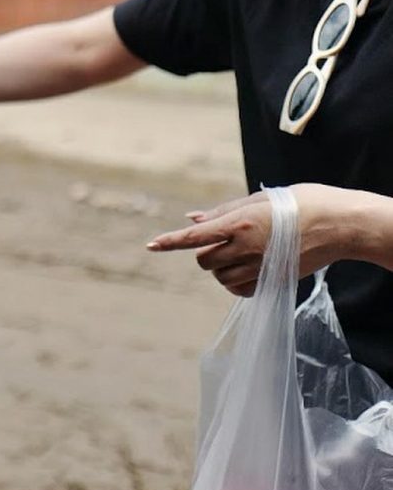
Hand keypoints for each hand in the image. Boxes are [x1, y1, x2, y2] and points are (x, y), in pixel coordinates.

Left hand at [145, 184, 363, 296]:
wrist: (337, 224)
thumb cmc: (298, 203)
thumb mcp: (258, 199)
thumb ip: (222, 212)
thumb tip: (191, 219)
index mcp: (241, 222)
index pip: (196, 236)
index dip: (171, 241)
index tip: (151, 245)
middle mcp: (247, 246)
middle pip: (204, 260)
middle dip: (205, 253)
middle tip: (222, 241)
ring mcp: (261, 267)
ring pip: (220, 277)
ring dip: (220, 267)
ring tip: (239, 252)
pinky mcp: (273, 282)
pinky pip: (239, 290)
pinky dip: (235, 282)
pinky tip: (247, 268)